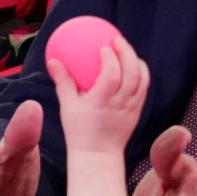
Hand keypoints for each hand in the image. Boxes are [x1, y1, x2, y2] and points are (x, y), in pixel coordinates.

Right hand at [49, 36, 148, 157]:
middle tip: (118, 40)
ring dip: (136, 62)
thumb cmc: (79, 130)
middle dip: (127, 52)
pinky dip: (141, 74)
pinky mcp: (137, 112)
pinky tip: (133, 66)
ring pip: (142, 80)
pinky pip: (143, 89)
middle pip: (131, 73)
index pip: (112, 74)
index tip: (105, 46)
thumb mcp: (67, 106)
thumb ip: (63, 81)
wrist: (97, 155)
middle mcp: (120, 103)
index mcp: (102, 101)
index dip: (111, 58)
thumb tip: (53, 60)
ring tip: (127, 51)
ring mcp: (131, 108)